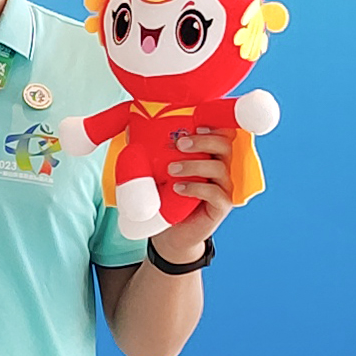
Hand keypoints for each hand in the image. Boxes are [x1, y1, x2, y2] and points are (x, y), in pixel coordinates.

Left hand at [156, 128, 239, 246]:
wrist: (170, 232)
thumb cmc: (167, 198)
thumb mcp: (158, 171)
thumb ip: (150, 152)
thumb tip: (130, 130)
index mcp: (210, 154)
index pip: (222, 133)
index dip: (214, 124)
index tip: (195, 122)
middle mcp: (221, 168)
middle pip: (225, 145)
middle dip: (203, 140)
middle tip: (179, 143)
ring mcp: (223, 187)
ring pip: (220, 168)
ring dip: (194, 165)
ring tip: (172, 169)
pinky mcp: (221, 206)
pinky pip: (215, 193)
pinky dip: (196, 188)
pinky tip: (178, 188)